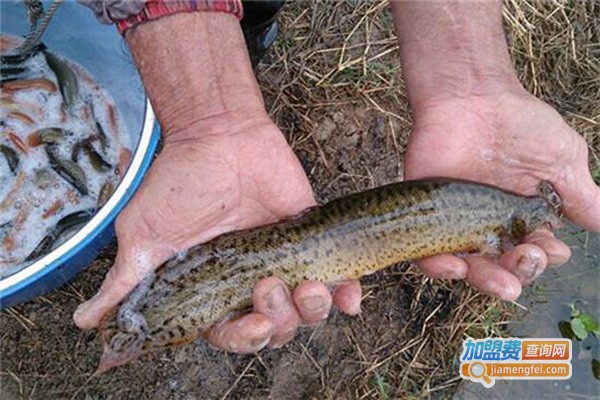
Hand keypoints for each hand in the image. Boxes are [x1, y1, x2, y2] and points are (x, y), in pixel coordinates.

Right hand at [73, 115, 361, 351]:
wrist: (218, 134)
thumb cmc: (178, 184)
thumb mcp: (144, 235)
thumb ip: (126, 282)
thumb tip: (86, 323)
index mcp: (213, 291)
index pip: (233, 334)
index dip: (247, 338)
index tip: (257, 323)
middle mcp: (249, 283)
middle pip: (276, 329)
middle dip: (280, 321)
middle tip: (272, 286)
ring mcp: (284, 262)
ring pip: (308, 311)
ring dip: (314, 309)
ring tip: (311, 286)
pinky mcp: (309, 240)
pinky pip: (338, 279)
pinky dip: (348, 295)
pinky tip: (351, 296)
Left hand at [405, 90, 599, 299]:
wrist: (471, 96)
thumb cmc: (519, 124)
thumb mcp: (562, 159)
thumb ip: (581, 196)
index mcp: (524, 217)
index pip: (538, 252)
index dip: (546, 257)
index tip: (550, 246)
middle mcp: (492, 226)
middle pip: (505, 267)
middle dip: (521, 272)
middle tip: (528, 257)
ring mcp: (457, 223)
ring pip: (470, 268)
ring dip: (487, 281)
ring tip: (502, 284)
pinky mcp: (426, 216)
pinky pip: (428, 254)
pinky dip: (440, 267)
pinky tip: (456, 266)